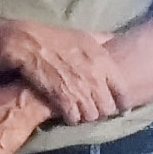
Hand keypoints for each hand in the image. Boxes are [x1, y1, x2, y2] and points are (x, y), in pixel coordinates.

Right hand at [0, 21, 124, 126]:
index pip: (123, 91)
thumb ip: (102, 39)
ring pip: (92, 116)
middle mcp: (96, 78)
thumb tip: (116, 40)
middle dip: (101, 111)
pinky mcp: (63, 100)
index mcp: (104, 62)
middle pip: (108, 108)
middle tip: (94, 108)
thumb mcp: (84, 34)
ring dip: (86, 116)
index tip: (118, 106)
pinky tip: (67, 113)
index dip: (121, 102)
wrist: (29, 45)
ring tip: (80, 111)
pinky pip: (74, 119)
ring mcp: (79, 91)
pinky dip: (71, 118)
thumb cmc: (57, 38)